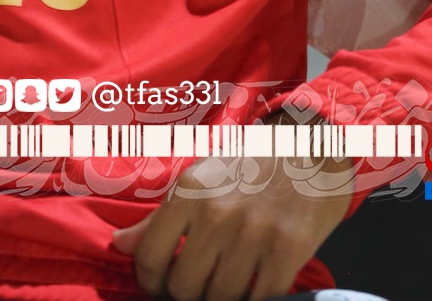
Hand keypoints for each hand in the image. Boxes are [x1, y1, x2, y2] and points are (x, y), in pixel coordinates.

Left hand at [111, 147, 351, 300]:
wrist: (312, 146)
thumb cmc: (250, 164)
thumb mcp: (200, 178)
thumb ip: (160, 217)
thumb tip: (119, 246)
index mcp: (189, 193)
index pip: (150, 258)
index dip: (151, 282)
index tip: (160, 284)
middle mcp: (216, 214)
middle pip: (184, 287)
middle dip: (187, 293)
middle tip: (199, 284)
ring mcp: (252, 234)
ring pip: (220, 298)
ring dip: (222, 297)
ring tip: (227, 283)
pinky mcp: (287, 251)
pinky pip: (260, 299)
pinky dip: (256, 299)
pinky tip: (256, 285)